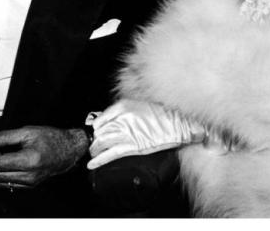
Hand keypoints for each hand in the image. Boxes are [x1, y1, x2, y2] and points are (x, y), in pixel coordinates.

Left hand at [0, 125, 87, 189]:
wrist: (68, 150)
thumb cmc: (51, 138)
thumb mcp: (27, 132)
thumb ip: (5, 137)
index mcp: (30, 161)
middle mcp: (29, 176)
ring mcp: (30, 184)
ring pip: (0, 181)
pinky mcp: (29, 186)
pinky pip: (8, 184)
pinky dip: (1, 174)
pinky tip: (3, 162)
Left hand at [87, 99, 206, 169]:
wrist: (177, 123)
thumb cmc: (160, 114)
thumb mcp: (138, 106)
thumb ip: (123, 112)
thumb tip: (108, 121)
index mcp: (122, 106)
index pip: (100, 119)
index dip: (95, 128)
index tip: (95, 132)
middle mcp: (122, 118)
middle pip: (99, 132)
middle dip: (94, 140)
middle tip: (92, 144)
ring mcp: (127, 133)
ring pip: (102, 142)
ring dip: (95, 150)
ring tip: (93, 154)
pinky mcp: (133, 147)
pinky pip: (111, 154)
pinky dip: (99, 160)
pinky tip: (92, 164)